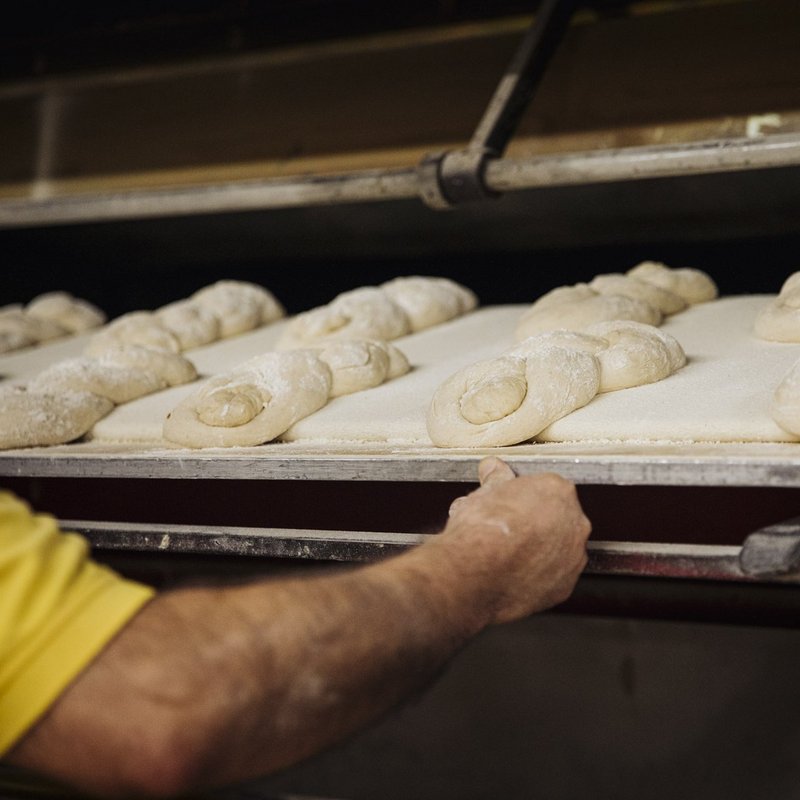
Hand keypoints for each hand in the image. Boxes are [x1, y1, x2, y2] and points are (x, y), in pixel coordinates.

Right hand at [441, 457, 590, 623]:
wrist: (475, 577)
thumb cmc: (481, 534)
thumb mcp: (482, 494)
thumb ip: (495, 478)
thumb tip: (493, 469)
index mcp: (557, 491)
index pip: (546, 488)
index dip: (524, 497)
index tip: (510, 503)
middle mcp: (574, 523)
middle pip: (556, 517)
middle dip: (533, 521)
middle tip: (506, 528)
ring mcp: (573, 557)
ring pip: (557, 548)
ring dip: (537, 549)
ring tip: (506, 554)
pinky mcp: (565, 586)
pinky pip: (553, 575)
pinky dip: (537, 574)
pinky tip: (513, 573)